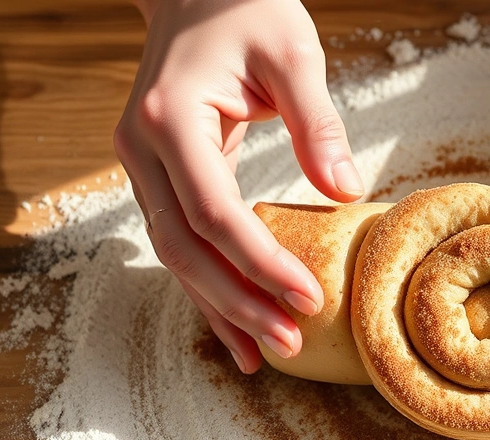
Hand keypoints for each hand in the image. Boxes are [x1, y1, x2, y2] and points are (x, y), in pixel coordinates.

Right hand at [114, 0, 364, 372]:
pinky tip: (235, 326)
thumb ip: (318, 124)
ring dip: (221, 305)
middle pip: (185, 248)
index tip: (309, 296)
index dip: (261, 261)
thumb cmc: (248, 10)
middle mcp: (142, 149)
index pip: (214, 212)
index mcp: (171, 119)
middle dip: (238, 301)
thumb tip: (346, 192)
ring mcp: (143, 166)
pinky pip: (182, 241)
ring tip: (265, 355)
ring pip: (176, 255)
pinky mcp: (161, 175)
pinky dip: (209, 285)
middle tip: (289, 342)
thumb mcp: (293, 54)